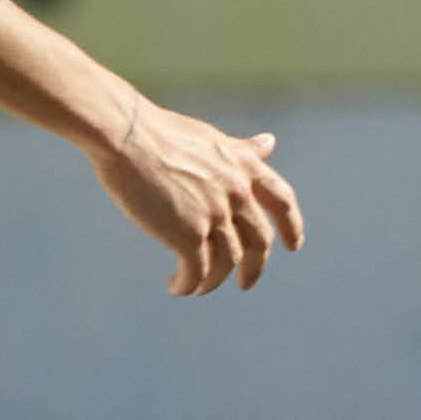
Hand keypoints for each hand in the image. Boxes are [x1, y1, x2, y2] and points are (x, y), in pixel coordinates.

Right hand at [91, 99, 305, 294]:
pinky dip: (188, 285)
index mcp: (244, 166)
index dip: (292, 225)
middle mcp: (236, 192)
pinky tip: (176, 287)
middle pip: (259, 241)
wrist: (127, 135)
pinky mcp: (187, 233)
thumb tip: (270, 142)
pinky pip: (197, 272)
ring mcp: (214, 214)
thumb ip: (242, 150)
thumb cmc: (160, 132)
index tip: (294, 245)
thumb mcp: (212, 139)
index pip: (282, 200)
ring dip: (212, 280)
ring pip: (226, 262)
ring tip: (195, 286)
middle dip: (254, 267)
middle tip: (245, 284)